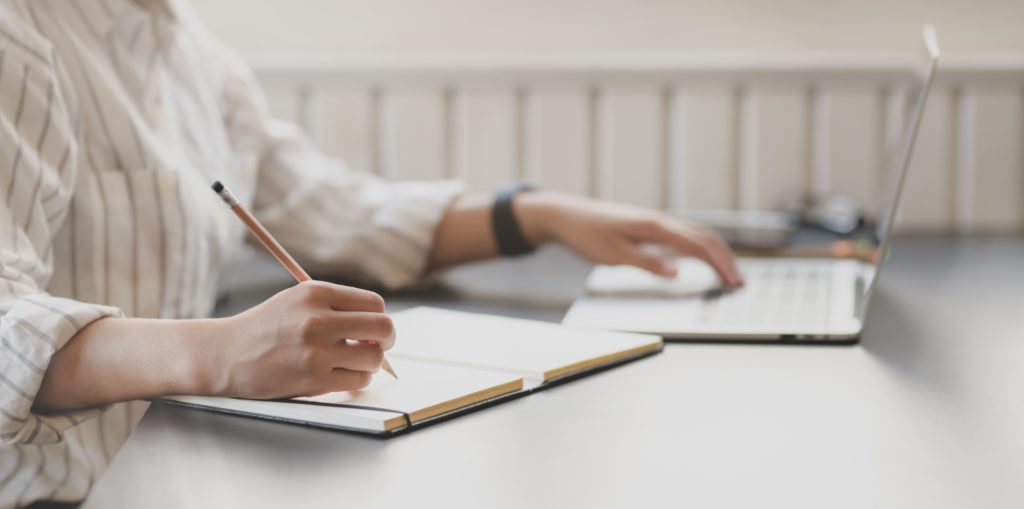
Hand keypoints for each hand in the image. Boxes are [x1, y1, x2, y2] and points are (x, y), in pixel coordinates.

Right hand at [202, 281, 394, 398]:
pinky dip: (356, 380)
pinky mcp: (313, 379)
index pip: (374, 303)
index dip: (378, 317)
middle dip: (387, 340)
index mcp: (315, 293)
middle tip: (378, 346)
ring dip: (370, 363)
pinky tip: (340, 375)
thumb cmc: (268, 328)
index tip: (370, 328)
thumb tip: (382, 328)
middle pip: (383, 328)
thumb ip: (338, 307)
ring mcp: (316, 351)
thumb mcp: (299, 301)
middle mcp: (317, 319)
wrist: (226, 355)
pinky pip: (358, 381)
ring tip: (352, 362)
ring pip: (374, 358)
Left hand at [517, 192, 743, 286]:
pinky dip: (698, 249)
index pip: (698, 246)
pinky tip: (700, 261)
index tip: (734, 282)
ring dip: (714, 253)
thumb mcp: (614, 255)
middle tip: (739, 282)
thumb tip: (677, 274)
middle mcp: (659, 222)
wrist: (566, 215)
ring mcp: (655, 223)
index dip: (720, 265)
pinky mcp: (647, 228)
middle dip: (725, 259)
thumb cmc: (587, 234)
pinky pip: (681, 237)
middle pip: (704, 238)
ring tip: (727, 273)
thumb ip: (647, 264)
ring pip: (695, 235)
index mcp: (655, 227)